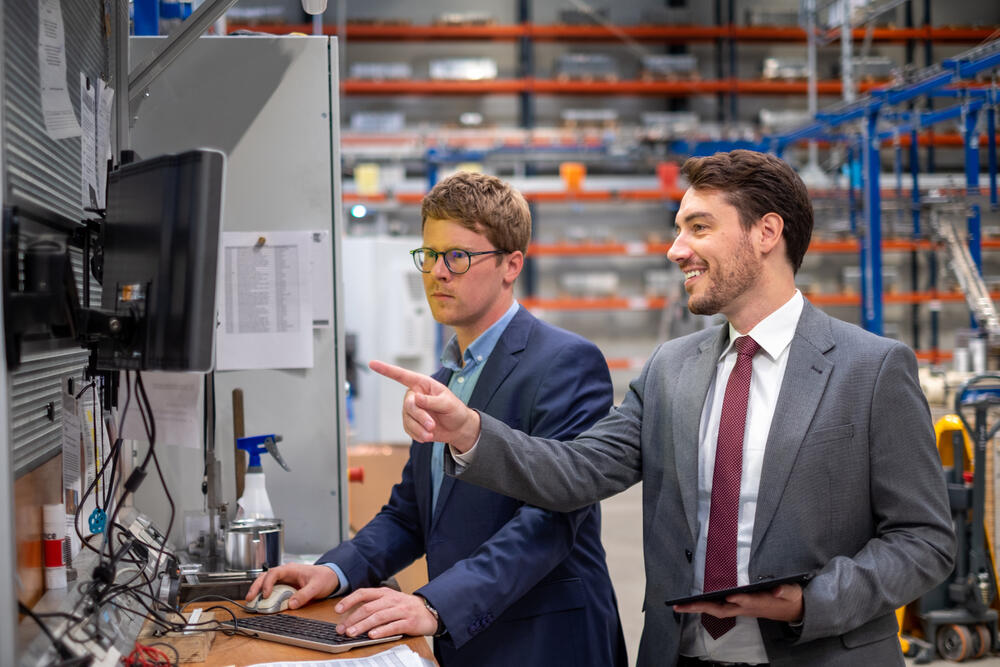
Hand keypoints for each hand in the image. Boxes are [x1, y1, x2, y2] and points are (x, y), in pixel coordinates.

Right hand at [245, 563, 339, 610]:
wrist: (331, 576)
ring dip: (257, 590)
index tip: (265, 595)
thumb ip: (304, 595)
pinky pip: (272, 588)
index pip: (274, 573)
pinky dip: (264, 594)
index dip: (267, 583)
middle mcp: (285, 573)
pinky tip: (261, 602)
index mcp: (291, 569)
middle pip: (265, 576)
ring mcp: (284, 579)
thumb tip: (291, 604)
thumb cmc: (324, 578)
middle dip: (255, 586)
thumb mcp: (316, 587)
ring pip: (266, 581)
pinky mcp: (285, 586)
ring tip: (251, 601)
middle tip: (249, 598)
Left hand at [334, 587, 438, 638]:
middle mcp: (392, 600)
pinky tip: (372, 635)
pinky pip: (393, 626)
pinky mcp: (409, 622)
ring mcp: (401, 610)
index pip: (364, 593)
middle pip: (369, 608)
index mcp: (385, 593)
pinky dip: (381, 631)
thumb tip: (351, 615)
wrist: (430, 611)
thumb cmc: (406, 607)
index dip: (349, 601)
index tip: (338, 610)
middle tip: (342, 629)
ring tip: (352, 633)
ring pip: (379, 617)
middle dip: (353, 619)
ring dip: (363, 625)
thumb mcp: (389, 601)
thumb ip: (373, 605)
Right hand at [369, 360, 480, 451]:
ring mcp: (411, 411)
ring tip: (432, 432)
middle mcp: (414, 396)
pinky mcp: (411, 424)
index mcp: (422, 384)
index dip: (386, 370)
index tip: (372, 363)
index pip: (402, 376)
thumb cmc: (455, 410)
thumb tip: (416, 398)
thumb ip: (432, 401)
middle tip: (432, 425)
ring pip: (408, 419)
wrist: (458, 428)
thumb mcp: (448, 403)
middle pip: (408, 405)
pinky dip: (418, 435)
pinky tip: (428, 436)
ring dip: (420, 428)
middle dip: (420, 416)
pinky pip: (409, 430)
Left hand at [673, 583, 803, 623]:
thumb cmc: (790, 598)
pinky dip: (705, 606)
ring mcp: (741, 609)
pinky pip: (719, 608)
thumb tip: (777, 589)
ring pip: (717, 610)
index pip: (746, 602)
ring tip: (680, 606)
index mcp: (759, 603)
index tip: (729, 596)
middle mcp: (746, 608)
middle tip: (681, 606)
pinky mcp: (739, 607)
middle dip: (701, 607)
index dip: (737, 599)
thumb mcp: (792, 592)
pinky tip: (694, 603)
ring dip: (699, 608)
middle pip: (721, 610)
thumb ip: (785, 590)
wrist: (792, 610)